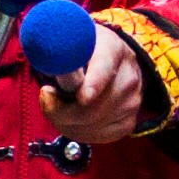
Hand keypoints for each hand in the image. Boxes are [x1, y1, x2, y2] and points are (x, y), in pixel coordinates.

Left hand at [38, 26, 148, 143]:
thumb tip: (49, 84)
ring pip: (93, 125)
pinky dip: (79, 132)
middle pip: (94, 107)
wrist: (112, 62)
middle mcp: (129, 75)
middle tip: (46, 98)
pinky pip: (99, 136)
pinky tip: (71, 120)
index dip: (94, 84)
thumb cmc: (83, 52)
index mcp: (112, 49)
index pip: (104, 67)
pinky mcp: (129, 122)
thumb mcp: (69, 42)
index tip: (82, 96)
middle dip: (61, 111)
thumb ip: (57, 55)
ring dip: (66, 122)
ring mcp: (132, 101)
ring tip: (57, 107)